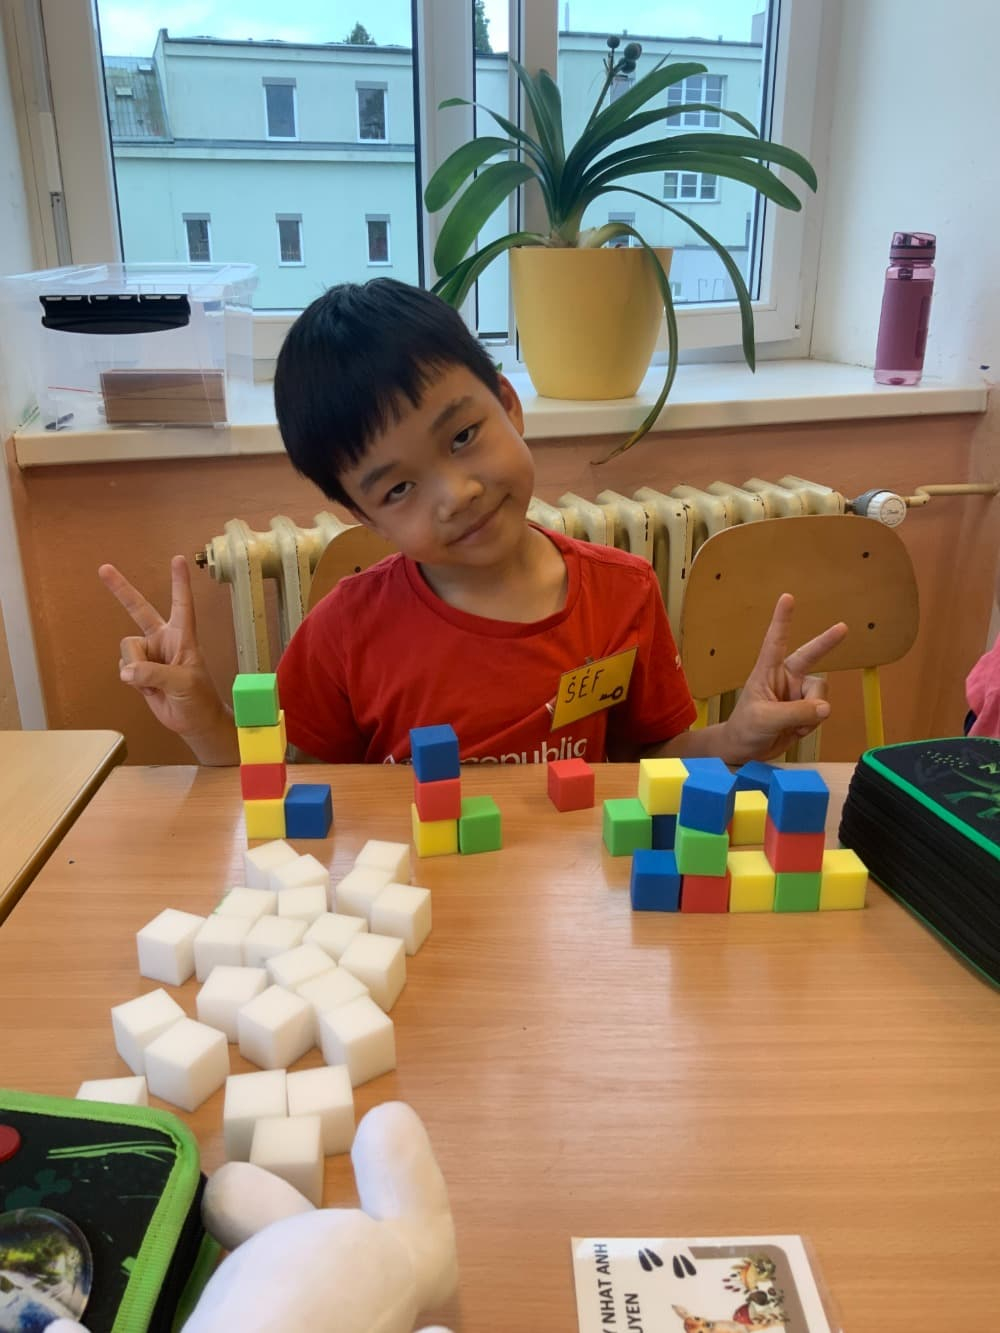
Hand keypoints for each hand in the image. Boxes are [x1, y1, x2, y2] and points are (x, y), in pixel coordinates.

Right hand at [99, 556, 236, 762]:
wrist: (193, 721)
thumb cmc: (199, 698)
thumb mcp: (183, 683)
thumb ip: (154, 673)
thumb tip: (127, 671)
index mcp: (183, 636)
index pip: (181, 604)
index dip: (179, 582)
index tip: (177, 559)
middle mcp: (163, 639)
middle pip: (139, 609)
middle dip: (121, 590)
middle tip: (104, 569)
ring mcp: (149, 654)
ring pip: (127, 649)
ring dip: (136, 667)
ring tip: (155, 683)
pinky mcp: (138, 670)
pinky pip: (123, 667)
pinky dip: (132, 680)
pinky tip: (148, 689)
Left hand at [722, 592, 847, 762]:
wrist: (745, 752)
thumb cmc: (745, 729)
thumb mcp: (765, 719)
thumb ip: (795, 713)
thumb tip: (825, 708)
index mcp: (767, 672)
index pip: (776, 641)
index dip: (782, 619)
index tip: (788, 597)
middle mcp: (785, 678)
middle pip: (810, 657)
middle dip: (826, 643)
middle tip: (843, 628)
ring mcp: (796, 694)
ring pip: (821, 694)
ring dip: (813, 712)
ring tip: (793, 726)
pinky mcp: (805, 711)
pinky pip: (821, 712)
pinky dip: (812, 725)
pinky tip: (796, 731)